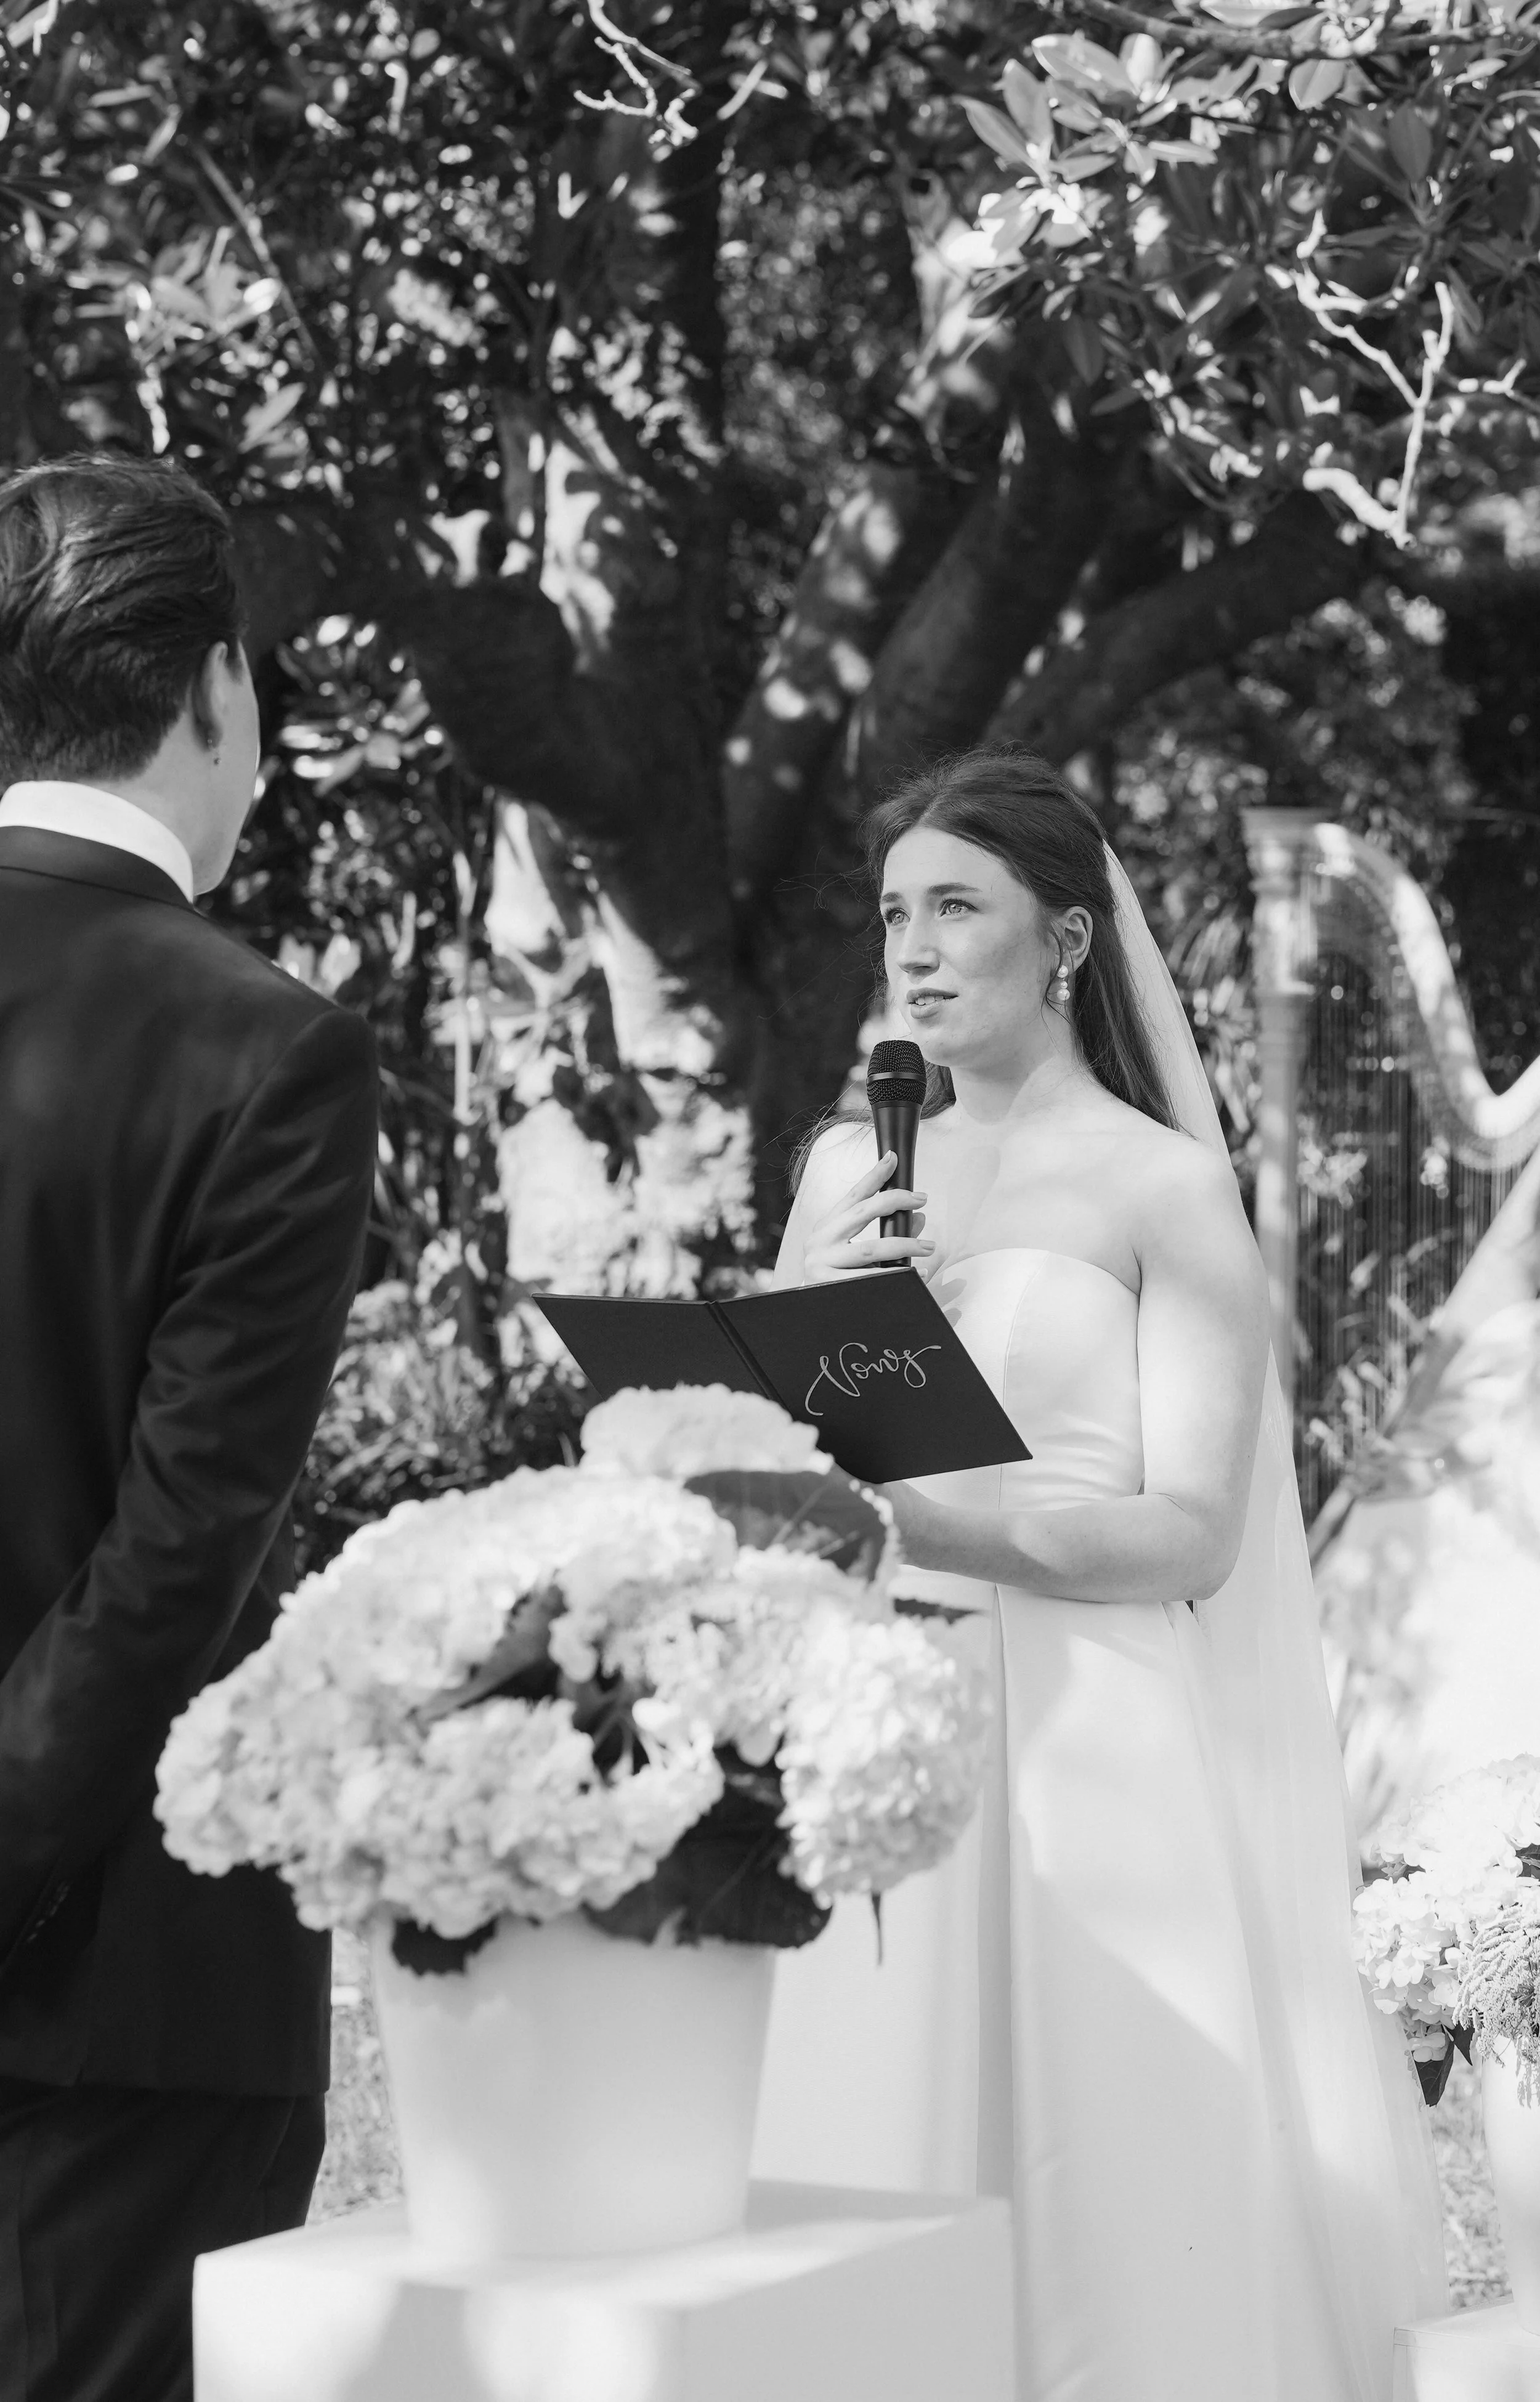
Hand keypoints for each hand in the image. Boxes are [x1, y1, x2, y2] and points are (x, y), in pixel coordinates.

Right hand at [799, 1151, 933, 1283]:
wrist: (810, 1313)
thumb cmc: (838, 1277)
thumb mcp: (857, 1251)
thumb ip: (886, 1233)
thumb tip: (918, 1219)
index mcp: (826, 1227)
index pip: (852, 1196)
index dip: (873, 1176)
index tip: (892, 1159)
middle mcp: (820, 1240)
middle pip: (862, 1213)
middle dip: (895, 1201)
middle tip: (921, 1199)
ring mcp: (821, 1263)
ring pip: (870, 1248)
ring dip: (905, 1244)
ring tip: (928, 1246)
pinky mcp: (829, 1285)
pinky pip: (870, 1279)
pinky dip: (897, 1276)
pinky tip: (916, 1275)